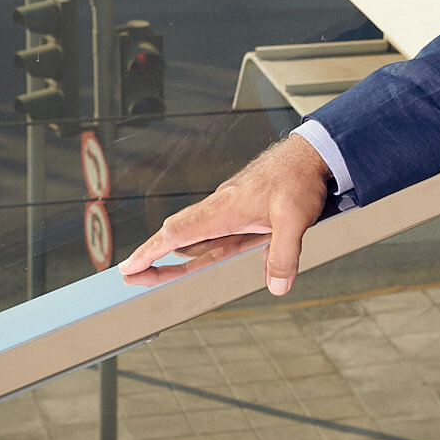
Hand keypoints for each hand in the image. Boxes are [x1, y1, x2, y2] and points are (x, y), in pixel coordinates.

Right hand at [119, 133, 333, 295]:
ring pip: (193, 231)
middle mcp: (219, 207)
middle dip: (153, 254)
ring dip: (173, 249)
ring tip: (155, 269)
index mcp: (223, 209)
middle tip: (133, 275)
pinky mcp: (239, 205)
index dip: (151, 251)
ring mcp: (228, 206)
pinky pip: (210, 228)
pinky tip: (200, 253)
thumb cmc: (298, 179)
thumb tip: (277, 287)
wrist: (310, 153)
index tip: (129, 267)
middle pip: (176, 233)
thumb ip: (284, 256)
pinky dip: (196, 242)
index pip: (177, 233)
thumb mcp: (295, 221)